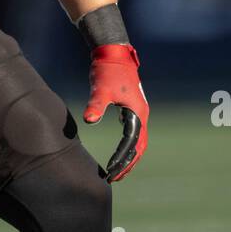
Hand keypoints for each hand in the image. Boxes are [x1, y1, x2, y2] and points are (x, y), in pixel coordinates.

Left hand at [83, 44, 148, 182]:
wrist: (114, 53)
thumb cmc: (108, 70)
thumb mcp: (101, 88)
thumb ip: (96, 105)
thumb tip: (89, 120)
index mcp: (137, 113)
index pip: (132, 143)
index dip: (122, 159)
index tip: (112, 171)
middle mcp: (141, 115)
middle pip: (139, 147)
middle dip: (128, 163)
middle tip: (116, 178)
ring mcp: (138, 112)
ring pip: (138, 142)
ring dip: (130, 157)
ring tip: (119, 172)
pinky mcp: (132, 109)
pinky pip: (133, 134)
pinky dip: (128, 147)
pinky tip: (120, 153)